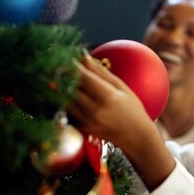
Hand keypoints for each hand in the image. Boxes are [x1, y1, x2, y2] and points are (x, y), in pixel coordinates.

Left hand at [69, 54, 174, 190]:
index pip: (84, 77)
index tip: (65, 56)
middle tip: (56, 64)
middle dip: (63, 75)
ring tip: (58, 77)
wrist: (137, 138)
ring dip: (61, 88)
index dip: (72, 65)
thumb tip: (84, 57)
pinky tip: (65, 92)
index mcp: (108, 97)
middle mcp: (95, 110)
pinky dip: (65, 100)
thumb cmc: (133, 110)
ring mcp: (88, 121)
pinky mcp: (84, 128)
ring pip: (66, 100)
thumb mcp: (122, 88)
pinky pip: (69, 111)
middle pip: (71, 89)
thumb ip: (101, 73)